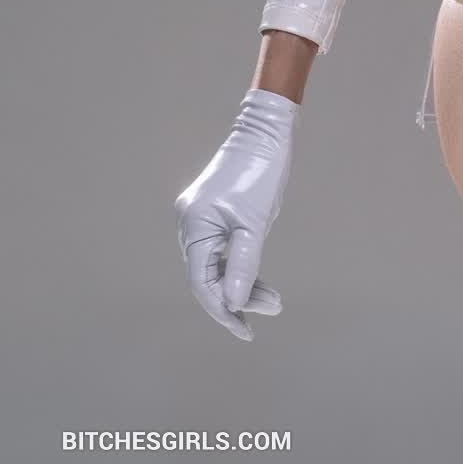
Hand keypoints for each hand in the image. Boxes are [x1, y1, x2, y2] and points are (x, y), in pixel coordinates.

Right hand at [174, 88, 297, 340]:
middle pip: (208, 277)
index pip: (202, 284)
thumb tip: (234, 304)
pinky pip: (221, 250)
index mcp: (194, 226)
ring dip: (242, 284)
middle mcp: (189, 223)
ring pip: (216, 265)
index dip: (223, 312)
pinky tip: (258, 281)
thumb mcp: (256, 223)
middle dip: (238, 298)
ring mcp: (199, 218)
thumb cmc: (262, 172)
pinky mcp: (212, 213)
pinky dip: (239, 265)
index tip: (246, 332)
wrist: (267, 131)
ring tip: (274, 299)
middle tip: (273, 308)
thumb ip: (244, 265)